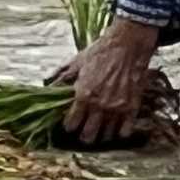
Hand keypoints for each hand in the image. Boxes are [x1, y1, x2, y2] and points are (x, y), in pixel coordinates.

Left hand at [55, 19, 164, 143]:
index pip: (71, 124)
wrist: (128, 44)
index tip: (70, 123)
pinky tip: (116, 126)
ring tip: (100, 129)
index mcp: (83, 95)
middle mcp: (99, 105)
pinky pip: (124, 131)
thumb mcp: (77, 63)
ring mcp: (117, 108)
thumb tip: (46, 85)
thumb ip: (61, 77)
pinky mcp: (132, 107)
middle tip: (84, 131)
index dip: (69, 126)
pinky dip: (119, 132)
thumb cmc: (101, 51)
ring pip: (106, 135)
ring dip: (101, 134)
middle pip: (88, 135)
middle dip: (83, 136)